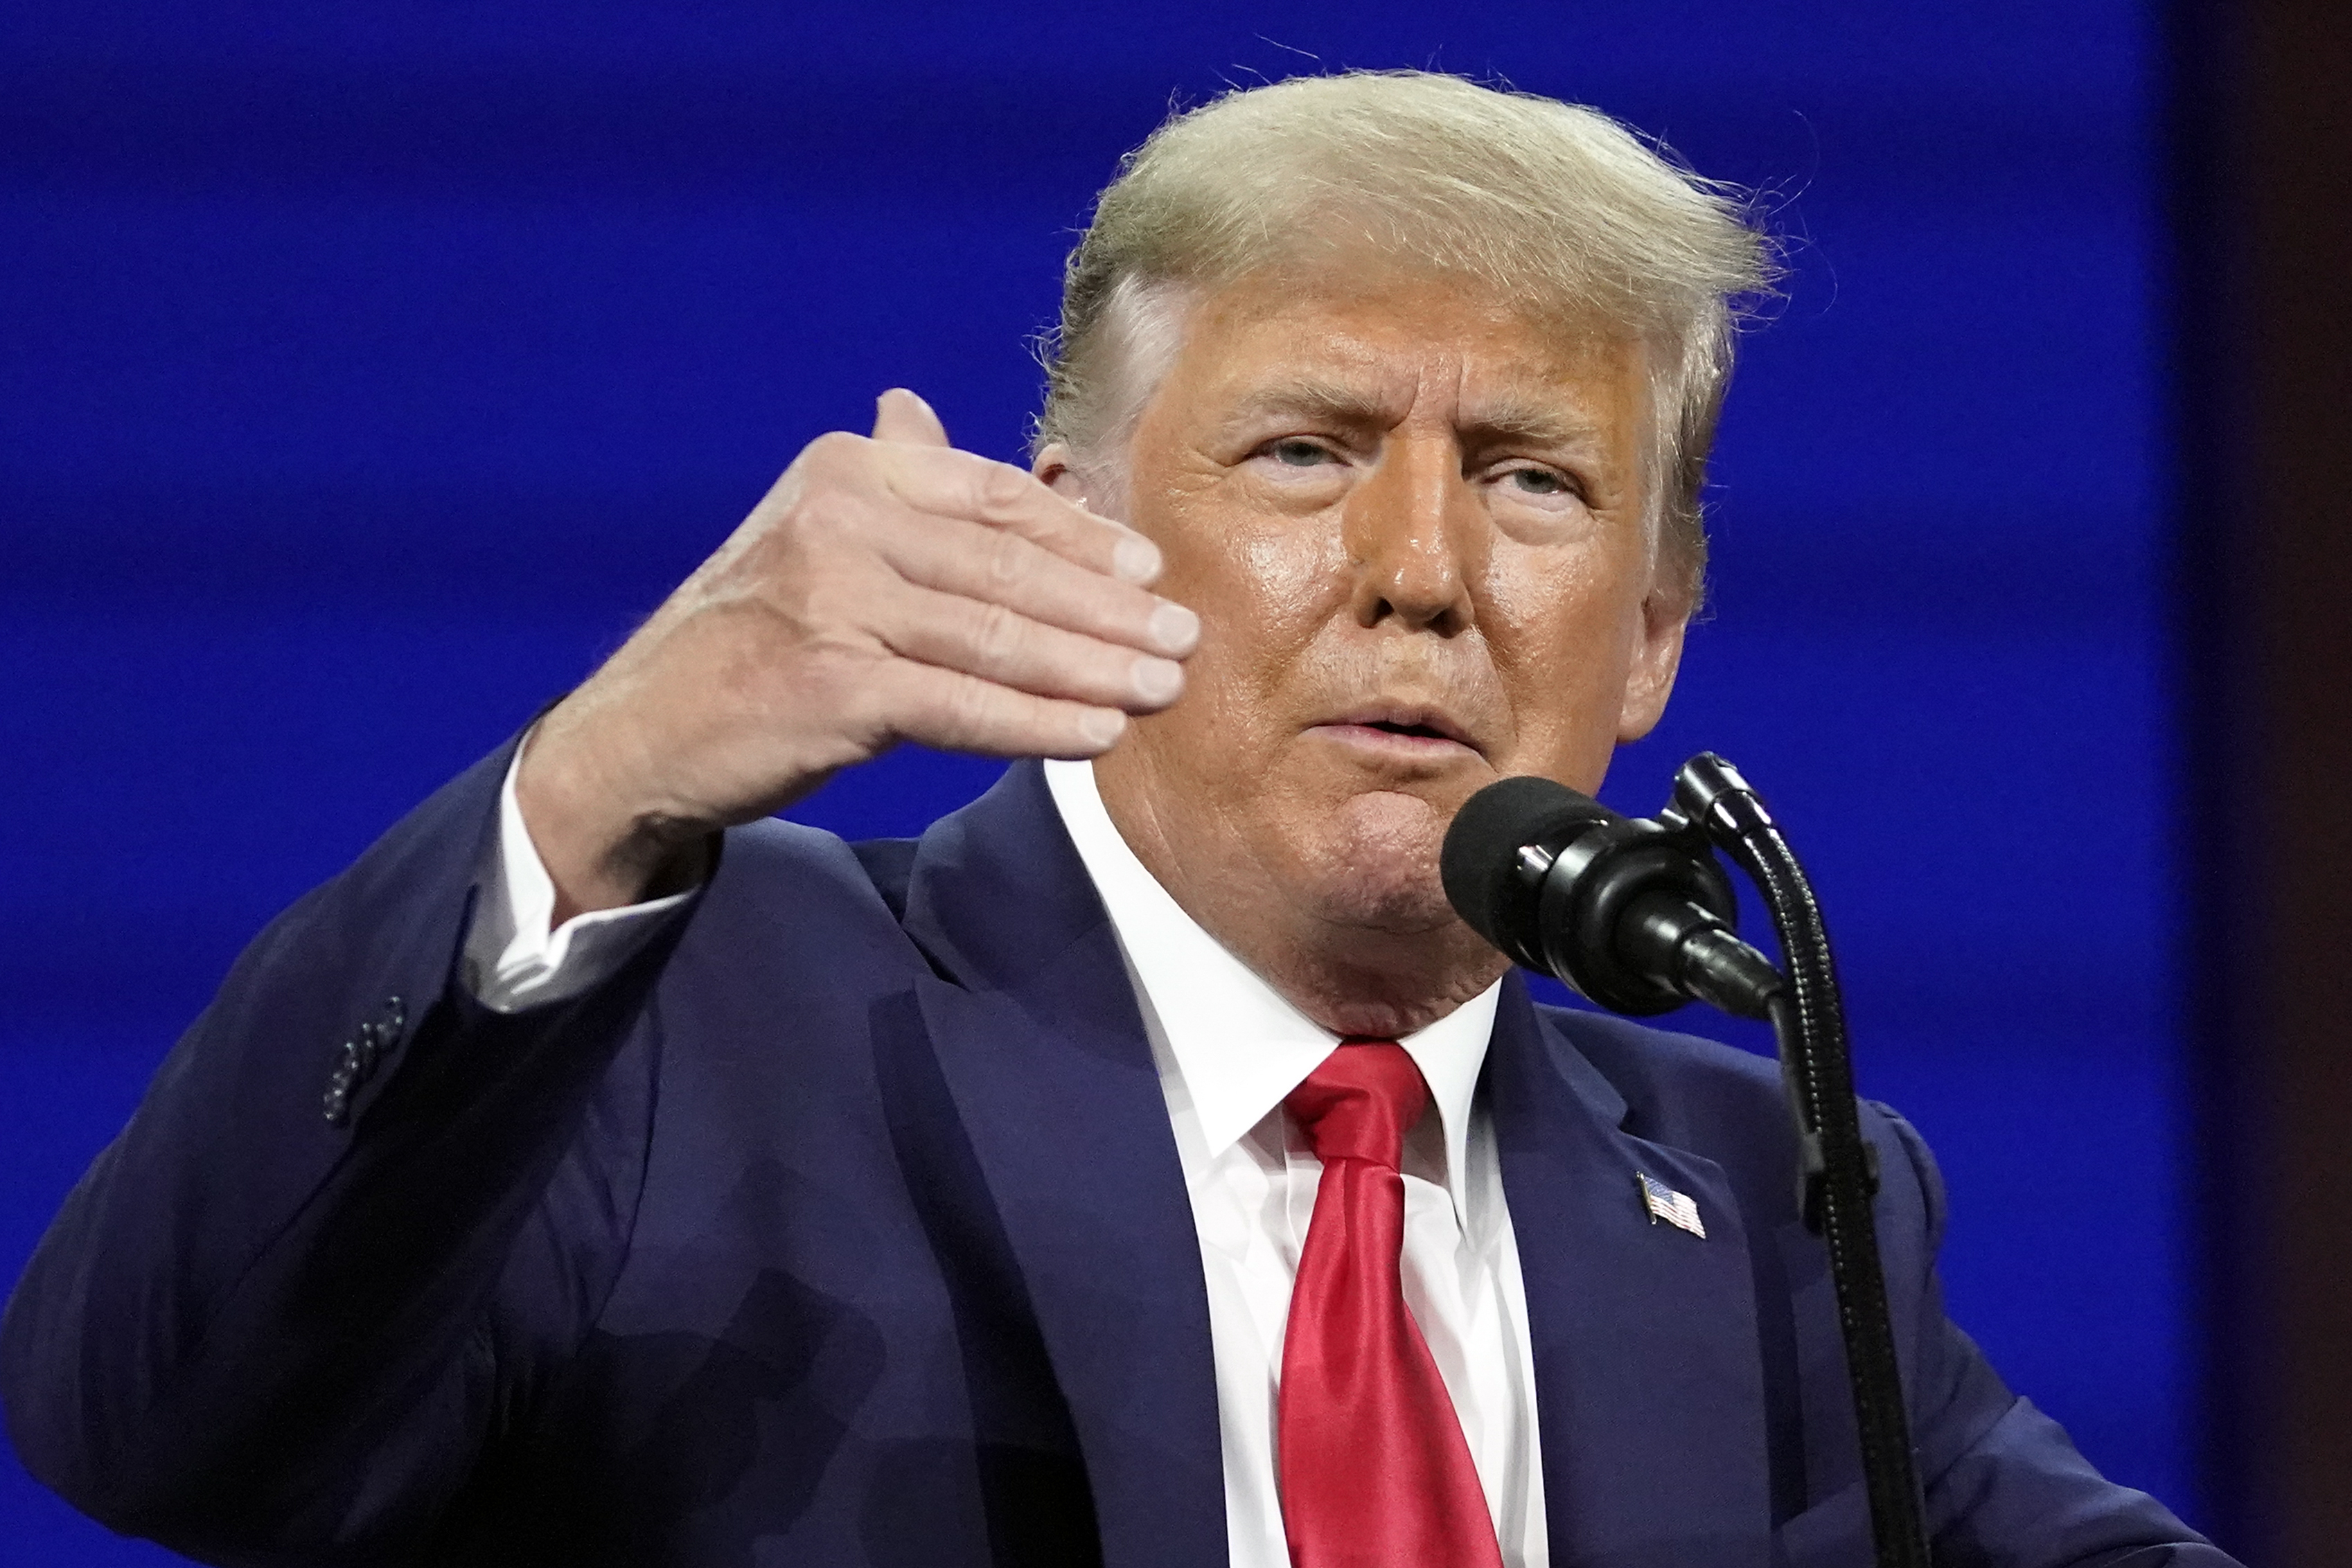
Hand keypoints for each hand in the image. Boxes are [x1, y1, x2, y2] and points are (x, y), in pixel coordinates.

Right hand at [516, 389, 1198, 918]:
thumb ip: (881, 480)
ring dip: (1092, 668)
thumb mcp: (807, 536)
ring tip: (1161, 689)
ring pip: (996, 637)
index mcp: (846, 471)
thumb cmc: (748, 635)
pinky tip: (1095, 736)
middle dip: (1108, 608)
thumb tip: (915, 410)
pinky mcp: (832, 686)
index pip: (993, 498)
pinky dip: (1037, 723)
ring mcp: (832, 602)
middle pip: (1008, 568)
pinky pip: (962, 706)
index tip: (1152, 570)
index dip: (1080, 537)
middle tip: (1184, 637)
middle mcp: (838, 521)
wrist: (642, 731)